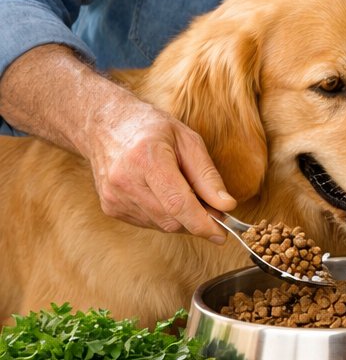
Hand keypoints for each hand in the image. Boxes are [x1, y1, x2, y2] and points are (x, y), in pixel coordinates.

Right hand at [86, 93, 233, 239]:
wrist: (106, 126)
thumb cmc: (153, 129)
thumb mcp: (189, 141)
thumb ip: (207, 176)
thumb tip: (226, 206)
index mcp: (146, 160)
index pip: (178, 203)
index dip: (203, 223)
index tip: (222, 233)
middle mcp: (125, 182)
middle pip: (171, 219)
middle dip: (197, 221)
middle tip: (214, 209)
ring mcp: (114, 197)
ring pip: (161, 225)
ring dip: (182, 219)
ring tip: (186, 194)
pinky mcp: (110, 208)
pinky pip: (148, 223)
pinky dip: (164, 216)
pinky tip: (164, 196)